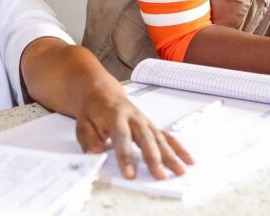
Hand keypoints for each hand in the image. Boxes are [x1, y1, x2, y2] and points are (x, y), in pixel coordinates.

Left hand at [74, 84, 193, 179]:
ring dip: (171, 155)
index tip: (130, 175)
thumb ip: (88, 140)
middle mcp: (133, 117)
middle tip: (160, 176)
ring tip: (179, 171)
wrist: (102, 92)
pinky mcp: (151, 126)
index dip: (126, 156)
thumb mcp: (82, 123)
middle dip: (154, 158)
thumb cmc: (93, 110)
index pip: (121, 137)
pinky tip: (187, 160)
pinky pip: (167, 137)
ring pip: (159, 138)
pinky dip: (178, 148)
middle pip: (146, 138)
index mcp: (114, 115)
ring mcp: (145, 121)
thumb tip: (96, 155)